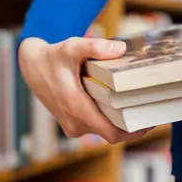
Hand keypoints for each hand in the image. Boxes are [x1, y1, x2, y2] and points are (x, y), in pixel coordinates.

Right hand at [18, 36, 153, 143]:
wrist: (31, 67)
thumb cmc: (53, 57)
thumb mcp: (72, 47)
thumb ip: (95, 47)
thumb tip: (121, 49)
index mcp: (75, 107)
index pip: (110, 133)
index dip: (133, 133)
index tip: (150, 123)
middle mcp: (74, 122)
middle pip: (111, 134)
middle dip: (130, 126)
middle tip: (149, 111)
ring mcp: (72, 126)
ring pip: (103, 131)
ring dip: (119, 123)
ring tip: (136, 107)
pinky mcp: (71, 124)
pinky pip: (95, 127)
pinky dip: (108, 120)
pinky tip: (118, 107)